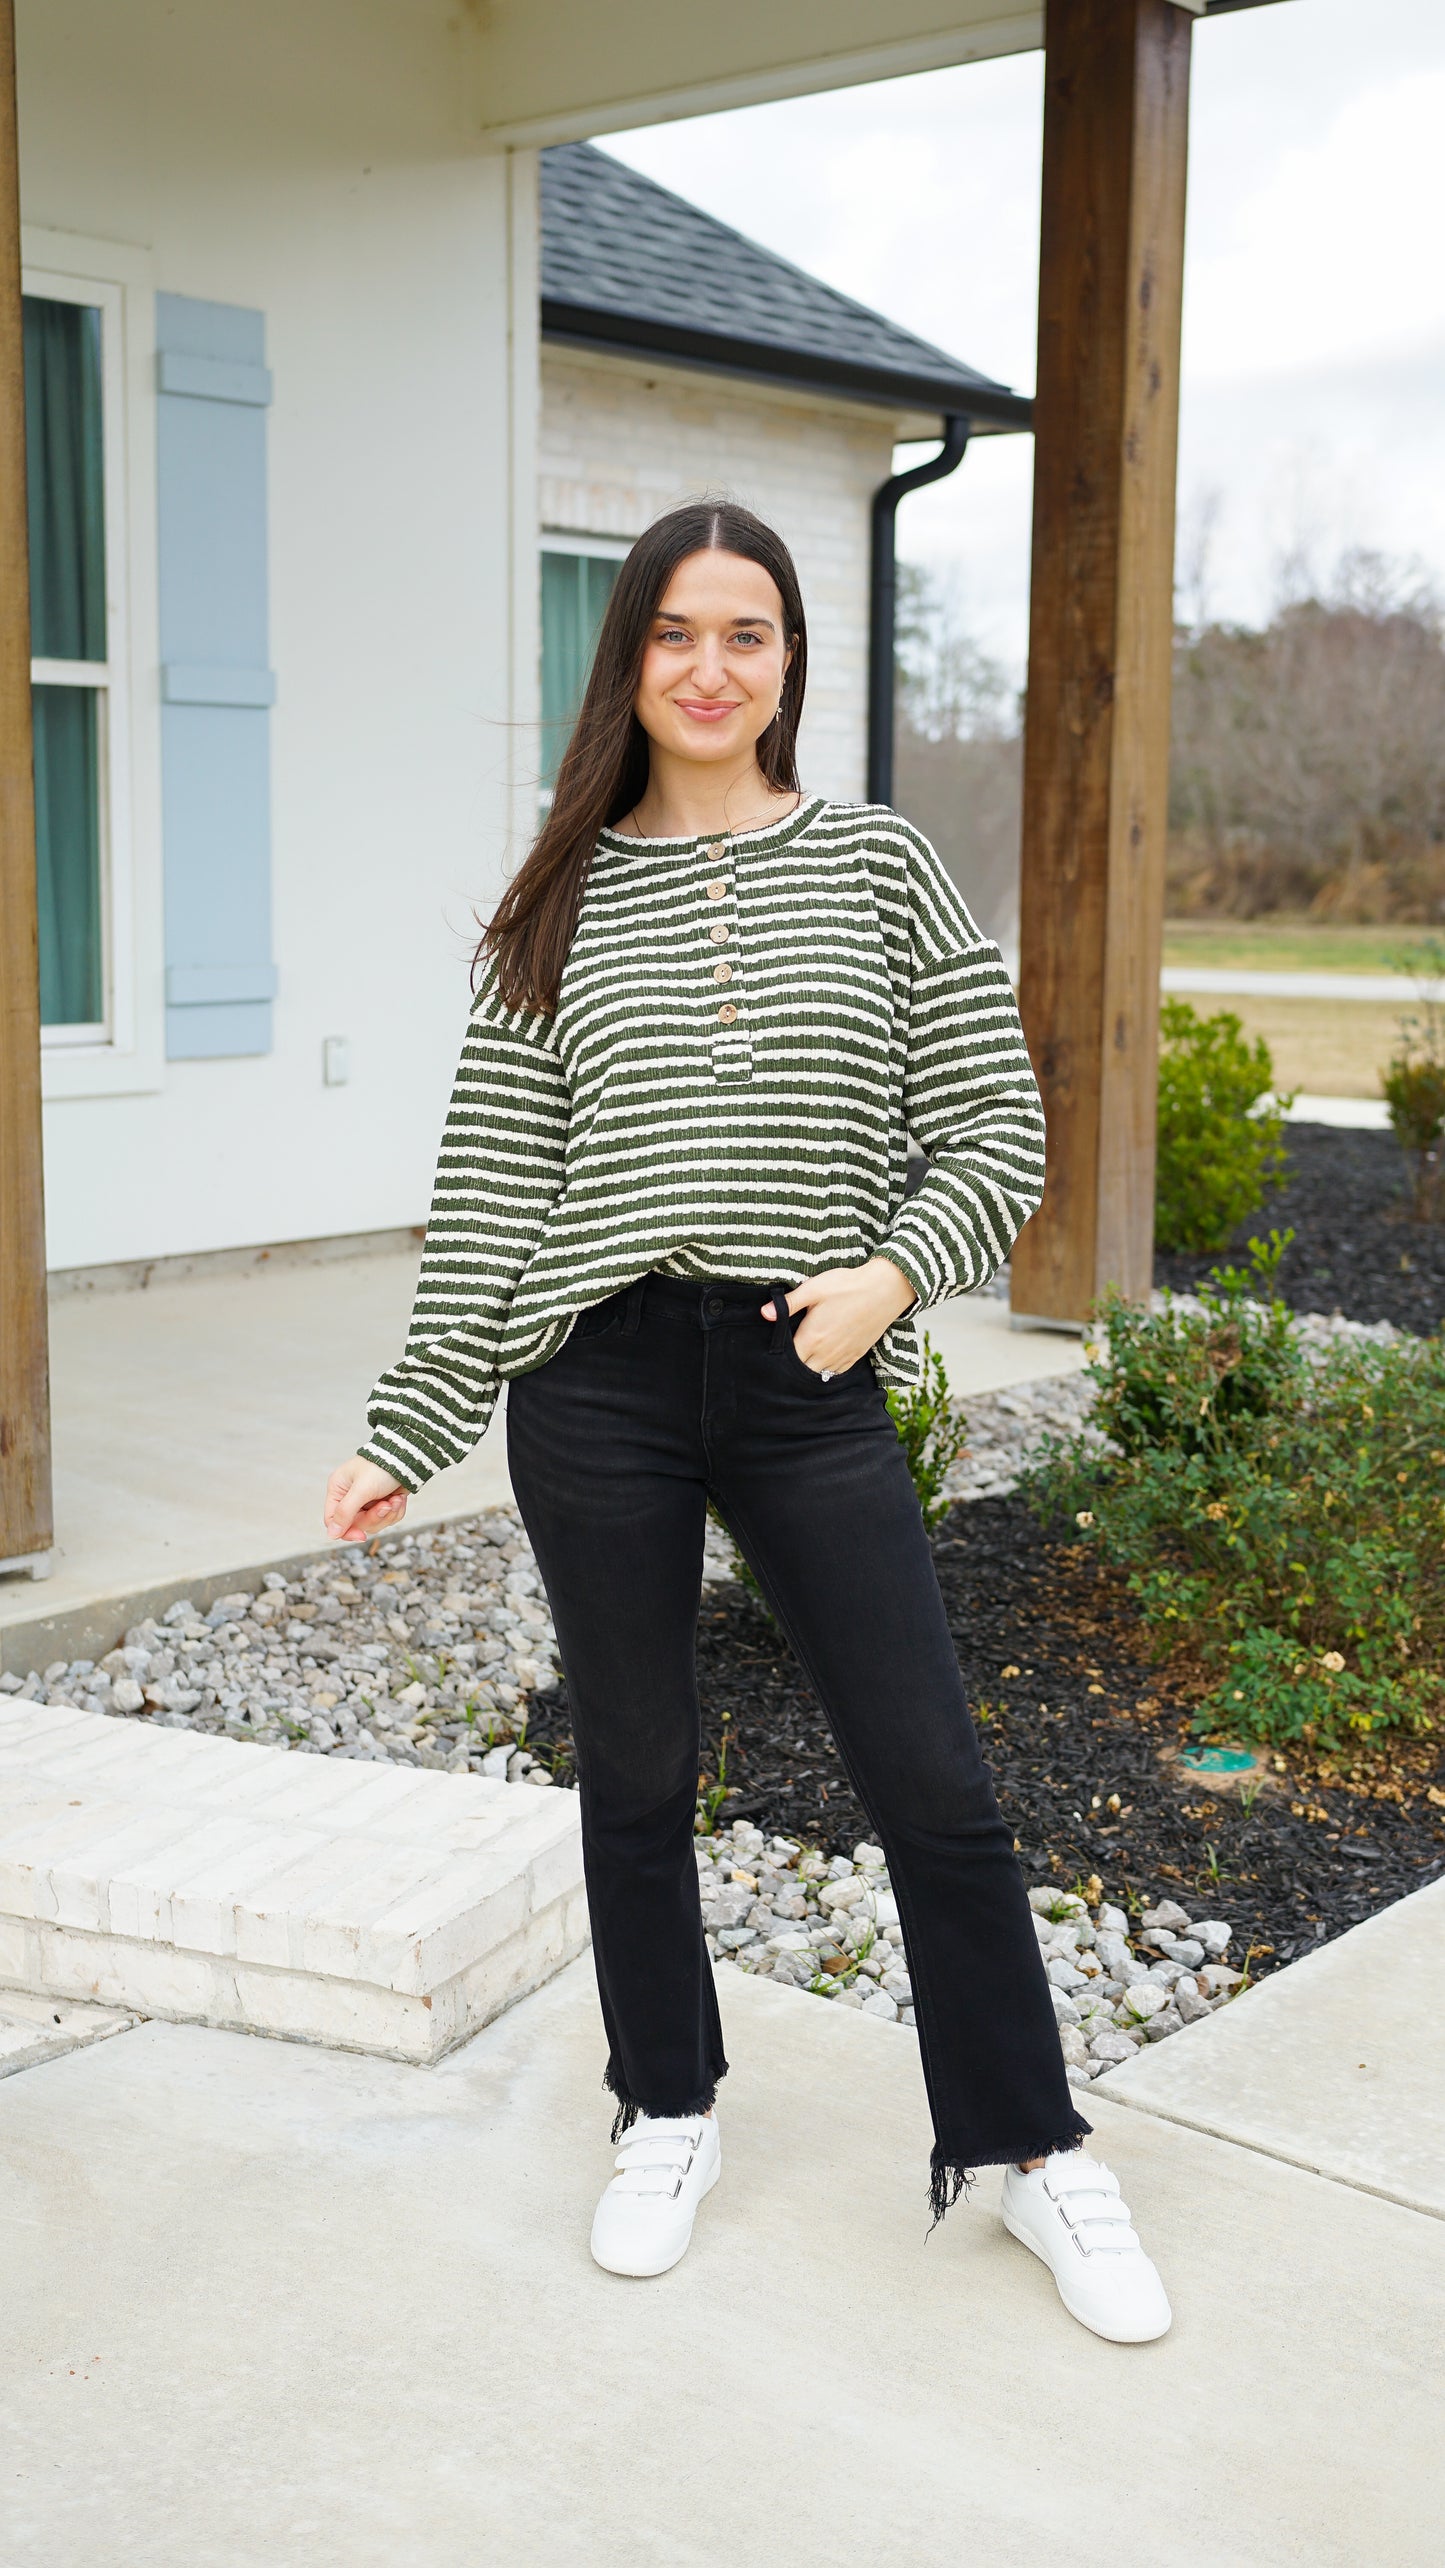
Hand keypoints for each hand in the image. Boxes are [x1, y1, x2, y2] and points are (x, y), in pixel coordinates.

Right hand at [324, 1456, 408, 1543]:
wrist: (407, 1457)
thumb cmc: (380, 1468)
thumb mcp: (362, 1490)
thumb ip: (345, 1512)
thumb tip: (331, 1535)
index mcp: (338, 1490)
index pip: (333, 1520)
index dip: (347, 1531)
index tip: (361, 1536)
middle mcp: (350, 1497)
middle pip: (357, 1524)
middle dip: (375, 1517)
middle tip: (387, 1504)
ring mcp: (367, 1501)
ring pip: (374, 1524)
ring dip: (388, 1514)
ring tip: (396, 1498)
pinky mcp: (383, 1502)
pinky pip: (387, 1518)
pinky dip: (396, 1510)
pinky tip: (399, 1498)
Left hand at [760, 1258, 917, 1374]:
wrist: (884, 1290)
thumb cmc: (847, 1286)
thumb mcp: (813, 1289)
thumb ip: (788, 1304)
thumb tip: (763, 1313)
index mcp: (811, 1339)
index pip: (788, 1359)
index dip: (779, 1357)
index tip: (774, 1349)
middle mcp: (826, 1354)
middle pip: (802, 1371)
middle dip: (793, 1366)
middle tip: (788, 1354)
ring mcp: (842, 1357)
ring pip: (820, 1374)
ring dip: (810, 1368)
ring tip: (804, 1357)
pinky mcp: (856, 1356)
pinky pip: (836, 1372)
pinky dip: (827, 1369)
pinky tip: (823, 1359)